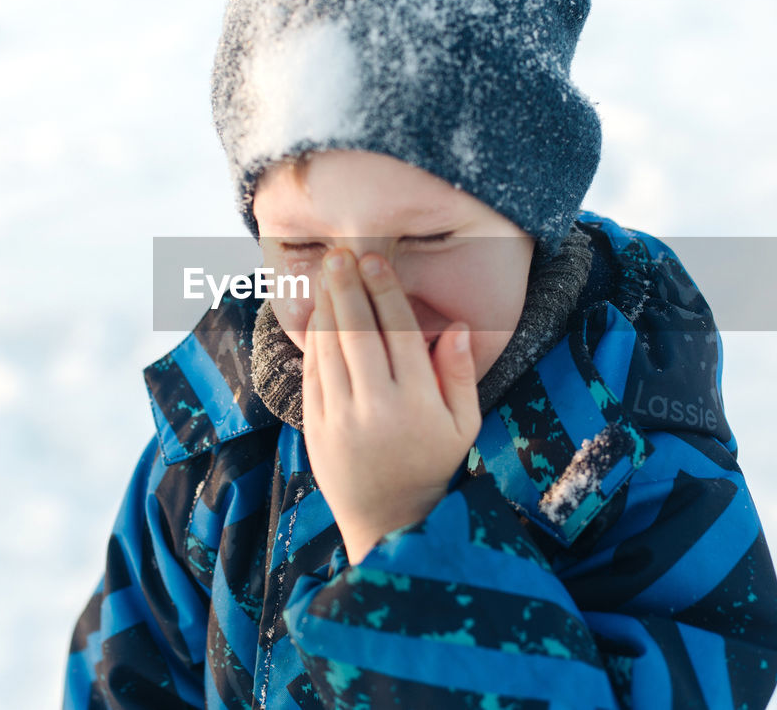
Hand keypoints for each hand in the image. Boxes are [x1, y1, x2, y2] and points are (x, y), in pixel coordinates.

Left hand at [302, 248, 482, 563]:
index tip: (375, 261)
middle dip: (347, 288)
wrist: (389, 521)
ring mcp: (341, 419)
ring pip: (330, 349)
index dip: (384, 293)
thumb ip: (459, 375)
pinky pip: (313, 374)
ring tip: (327, 276)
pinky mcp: (316, 428)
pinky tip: (318, 317)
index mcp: (416, 403)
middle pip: (357, 333)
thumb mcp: (463, 425)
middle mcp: (376, 408)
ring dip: (326, 308)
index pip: (397, 333)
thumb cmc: (432, 464)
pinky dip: (313, 341)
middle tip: (341, 255)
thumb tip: (457, 326)